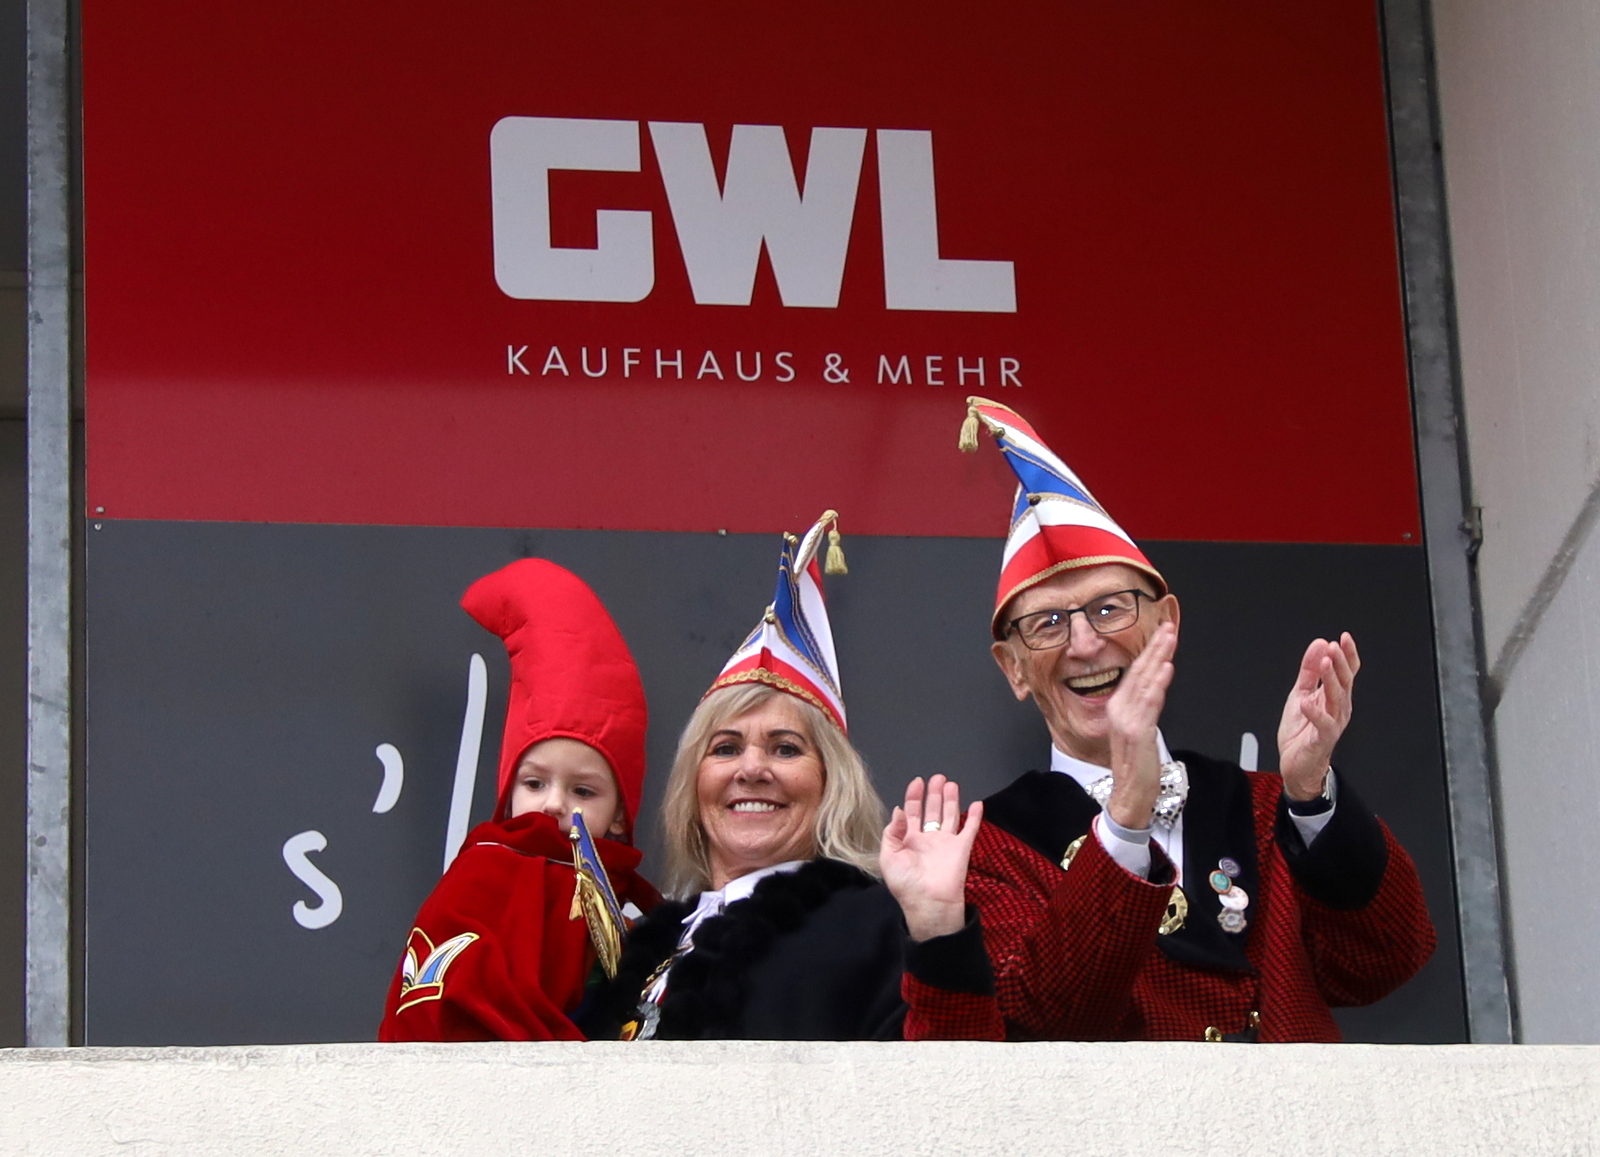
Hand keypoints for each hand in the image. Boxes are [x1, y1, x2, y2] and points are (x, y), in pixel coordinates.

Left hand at [880, 774, 983, 941]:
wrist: (928, 902)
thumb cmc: (905, 882)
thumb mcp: (888, 856)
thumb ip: (892, 831)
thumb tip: (899, 809)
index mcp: (909, 839)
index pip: (912, 812)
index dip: (914, 796)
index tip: (917, 782)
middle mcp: (928, 838)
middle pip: (932, 811)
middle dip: (934, 794)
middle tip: (938, 777)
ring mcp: (946, 843)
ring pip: (950, 816)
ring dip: (951, 800)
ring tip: (951, 784)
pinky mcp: (961, 848)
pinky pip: (970, 830)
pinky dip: (975, 817)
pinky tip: (977, 804)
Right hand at [1104, 620, 1176, 828]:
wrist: (1129, 793)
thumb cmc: (1136, 764)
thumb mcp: (1138, 729)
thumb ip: (1144, 707)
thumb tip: (1155, 685)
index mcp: (1118, 706)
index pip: (1135, 672)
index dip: (1149, 651)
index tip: (1162, 634)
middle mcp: (1119, 709)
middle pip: (1139, 671)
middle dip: (1155, 647)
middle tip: (1168, 627)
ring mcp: (1127, 719)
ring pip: (1145, 682)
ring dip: (1158, 657)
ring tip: (1169, 639)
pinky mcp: (1138, 731)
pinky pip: (1150, 703)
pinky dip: (1158, 683)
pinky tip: (1166, 669)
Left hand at [1277, 632, 1359, 799]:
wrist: (1296, 763)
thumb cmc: (1302, 731)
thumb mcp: (1301, 694)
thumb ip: (1309, 671)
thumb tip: (1318, 644)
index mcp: (1334, 696)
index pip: (1346, 672)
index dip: (1348, 655)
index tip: (1344, 638)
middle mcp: (1338, 708)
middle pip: (1344, 682)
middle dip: (1341, 663)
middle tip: (1334, 648)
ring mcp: (1332, 723)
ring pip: (1337, 699)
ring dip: (1331, 680)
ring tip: (1325, 663)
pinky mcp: (1323, 738)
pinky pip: (1322, 724)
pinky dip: (1315, 713)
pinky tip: (1307, 702)